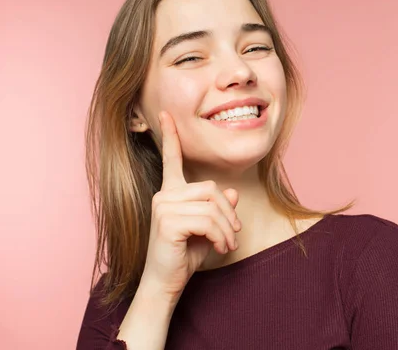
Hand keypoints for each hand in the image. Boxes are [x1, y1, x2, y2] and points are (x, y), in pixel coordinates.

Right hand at [139, 111, 241, 298]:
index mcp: (170, 193)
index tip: (165, 114)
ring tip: (228, 245)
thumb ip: (218, 209)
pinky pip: (208, 221)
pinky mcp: (168, 221)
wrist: (166, 282)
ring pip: (213, 206)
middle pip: (211, 189)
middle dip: (228, 214)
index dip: (170, 136)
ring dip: (228, 229)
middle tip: (234, 235)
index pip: (171, 159)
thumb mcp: (208, 230)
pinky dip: (222, 236)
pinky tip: (220, 249)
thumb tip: (231, 192)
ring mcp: (163, 206)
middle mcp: (164, 195)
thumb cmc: (185, 255)